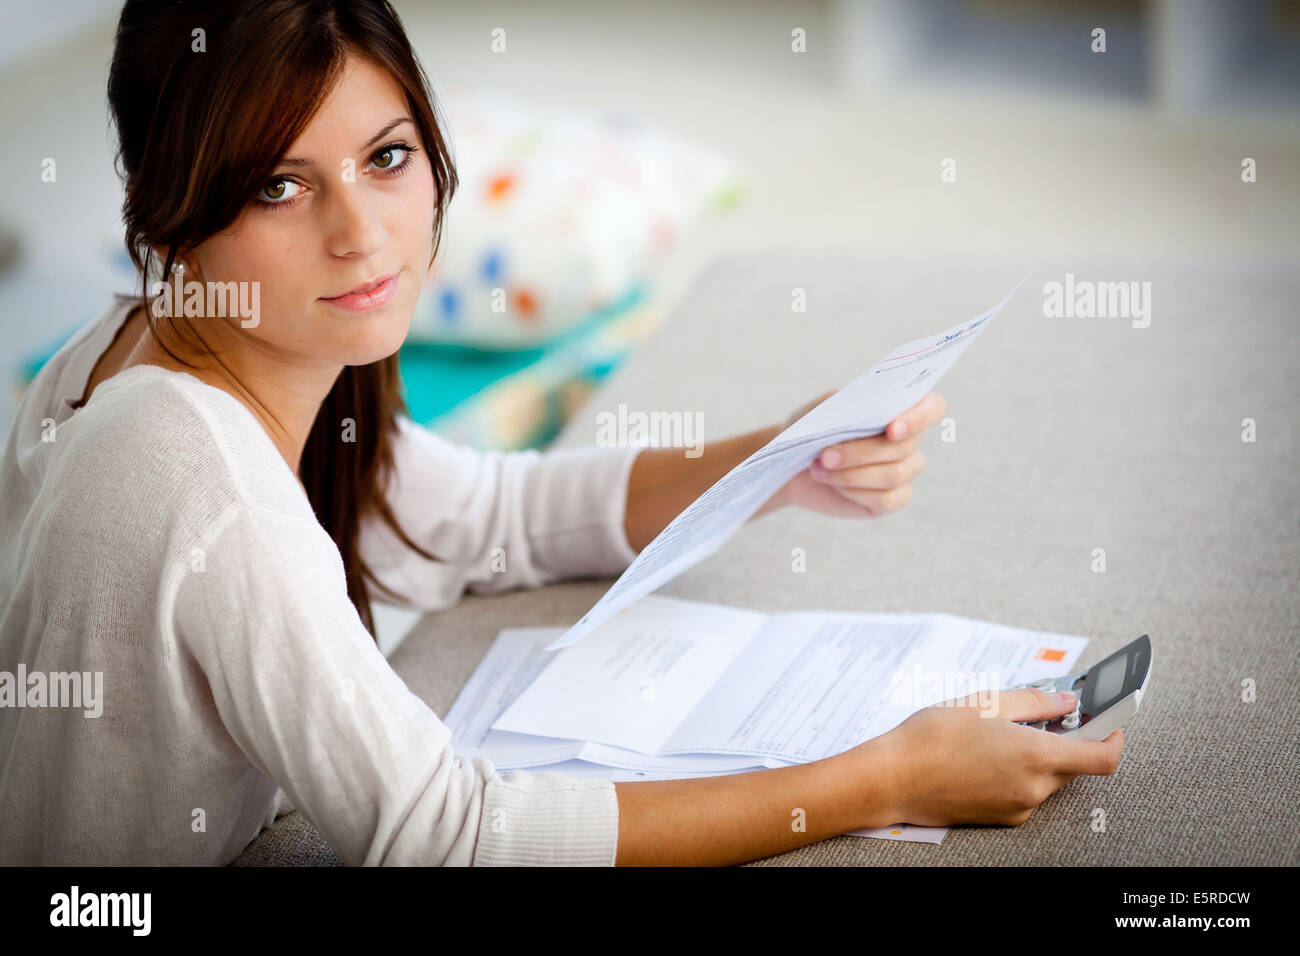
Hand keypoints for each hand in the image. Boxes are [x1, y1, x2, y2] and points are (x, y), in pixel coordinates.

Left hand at [766, 390, 946, 518]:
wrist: (792, 466)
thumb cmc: (810, 431)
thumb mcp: (821, 410)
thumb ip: (846, 404)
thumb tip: (867, 409)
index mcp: (899, 409)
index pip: (933, 407)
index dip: (919, 418)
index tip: (891, 429)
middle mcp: (908, 440)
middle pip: (905, 446)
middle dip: (861, 452)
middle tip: (825, 455)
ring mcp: (903, 471)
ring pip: (894, 474)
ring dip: (853, 473)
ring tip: (819, 469)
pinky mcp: (891, 499)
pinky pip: (887, 499)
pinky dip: (856, 492)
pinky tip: (836, 486)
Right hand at [849, 688, 1124, 827]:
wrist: (892, 778)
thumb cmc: (931, 738)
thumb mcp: (984, 703)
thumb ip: (1035, 702)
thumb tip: (1068, 702)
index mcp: (1036, 756)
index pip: (1103, 757)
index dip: (1114, 736)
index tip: (1110, 720)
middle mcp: (1034, 788)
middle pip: (1074, 765)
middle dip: (1066, 739)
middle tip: (1042, 716)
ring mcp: (1019, 806)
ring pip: (1048, 778)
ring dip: (1038, 756)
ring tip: (999, 735)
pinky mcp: (1003, 817)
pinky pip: (1026, 792)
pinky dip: (1019, 773)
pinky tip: (987, 756)